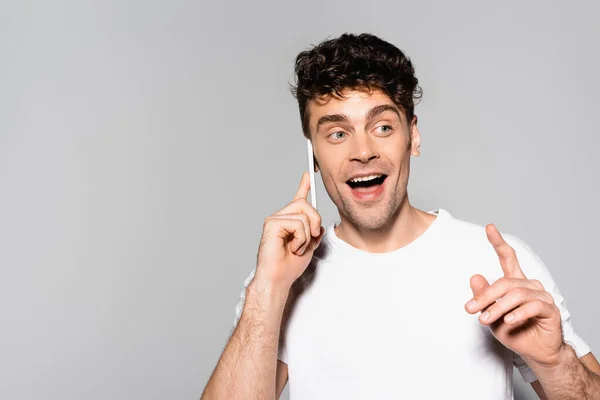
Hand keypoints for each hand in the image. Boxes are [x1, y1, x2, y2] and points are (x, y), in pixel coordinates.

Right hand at [255, 172, 324, 289]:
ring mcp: (274, 220)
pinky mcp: (271, 224)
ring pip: (303, 214)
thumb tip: (318, 224)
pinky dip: (301, 239)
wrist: (278, 279)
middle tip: (313, 238)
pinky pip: (297, 223)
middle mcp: (280, 217)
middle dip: (315, 221)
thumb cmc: (290, 266)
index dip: (303, 186)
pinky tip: (293, 248)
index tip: (308, 175)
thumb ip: (313, 231)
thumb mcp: (309, 245)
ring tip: (298, 248)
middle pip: (304, 204)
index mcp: (288, 222)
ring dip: (308, 235)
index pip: (297, 200)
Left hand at [465, 224, 563, 366]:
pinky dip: (518, 313)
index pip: (508, 257)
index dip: (498, 242)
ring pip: (516, 294)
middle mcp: (529, 284)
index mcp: (515, 282)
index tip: (489, 227)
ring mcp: (541, 295)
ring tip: (485, 319)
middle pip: (505, 282)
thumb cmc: (513, 331)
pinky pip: (533, 306)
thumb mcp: (491, 314)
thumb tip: (474, 276)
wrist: (534, 352)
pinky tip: (509, 321)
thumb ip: (484, 297)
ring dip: (498, 307)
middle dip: (485, 296)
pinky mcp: (550, 309)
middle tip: (470, 309)